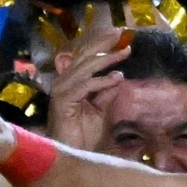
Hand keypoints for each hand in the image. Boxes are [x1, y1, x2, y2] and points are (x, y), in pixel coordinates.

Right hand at [43, 29, 132, 149]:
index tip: (121, 36)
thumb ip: (106, 92)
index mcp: (72, 82)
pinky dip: (101, 81)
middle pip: (84, 56)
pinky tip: (116, 78)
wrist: (74, 154)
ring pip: (84, 68)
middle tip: (121, 32)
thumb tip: (118, 75)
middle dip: (103, 43)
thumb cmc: (84, 133)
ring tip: (124, 52)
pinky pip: (84, 86)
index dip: (101, 45)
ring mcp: (62, 91)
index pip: (86, 58)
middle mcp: (64, 82)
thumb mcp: (101, 109)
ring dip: (106, 59)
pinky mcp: (63, 102)